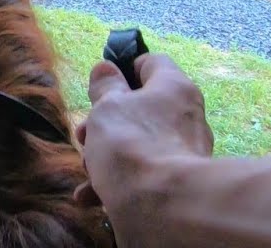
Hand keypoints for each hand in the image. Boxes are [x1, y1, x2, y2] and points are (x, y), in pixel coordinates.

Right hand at [73, 54, 214, 210]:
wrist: (163, 207)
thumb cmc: (132, 143)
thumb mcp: (107, 107)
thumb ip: (105, 86)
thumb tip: (106, 68)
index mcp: (174, 87)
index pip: (151, 63)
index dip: (123, 69)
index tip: (102, 85)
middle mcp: (186, 117)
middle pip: (140, 109)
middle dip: (105, 123)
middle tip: (84, 135)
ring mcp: (184, 153)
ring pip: (138, 144)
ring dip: (105, 155)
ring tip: (87, 170)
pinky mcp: (178, 184)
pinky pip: (144, 175)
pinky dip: (117, 182)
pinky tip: (92, 196)